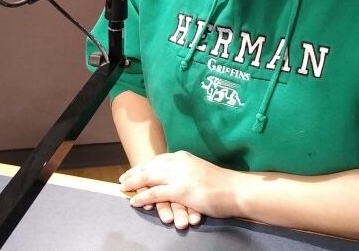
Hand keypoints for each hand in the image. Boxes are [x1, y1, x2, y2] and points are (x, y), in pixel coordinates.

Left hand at [119, 151, 238, 225]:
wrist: (235, 190)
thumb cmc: (221, 184)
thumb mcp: (198, 171)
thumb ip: (184, 171)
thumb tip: (173, 178)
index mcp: (182, 156)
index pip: (157, 160)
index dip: (143, 166)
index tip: (134, 170)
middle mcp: (178, 162)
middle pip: (149, 166)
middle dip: (134, 173)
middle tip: (123, 179)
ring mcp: (179, 176)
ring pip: (148, 178)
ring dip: (134, 183)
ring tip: (124, 188)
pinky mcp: (180, 190)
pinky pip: (155, 194)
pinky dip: (143, 197)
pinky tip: (135, 201)